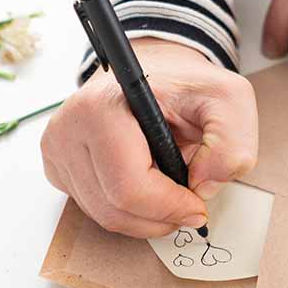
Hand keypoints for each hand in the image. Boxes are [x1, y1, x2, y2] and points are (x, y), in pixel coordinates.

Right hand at [41, 38, 258, 237]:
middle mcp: (69, 127)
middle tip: (187, 204)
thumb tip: (204, 187)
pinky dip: (125, 208)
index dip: (169, 208)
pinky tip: (145, 183)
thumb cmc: (186, 85)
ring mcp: (56, 148)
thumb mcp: (229, 100)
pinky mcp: (56, 164)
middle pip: (113, 209)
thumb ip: (232, 144)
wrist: (154, 71)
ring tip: (169, 189)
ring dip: (145, 216)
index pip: (128, 187)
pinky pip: (93, 208)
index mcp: (102, 106)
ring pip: (103, 215)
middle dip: (160, 217)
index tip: (197, 206)